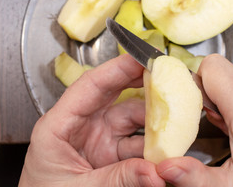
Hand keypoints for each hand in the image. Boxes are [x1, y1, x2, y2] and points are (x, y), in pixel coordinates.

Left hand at [19, 54, 164, 186]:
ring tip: (173, 120)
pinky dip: (153, 144)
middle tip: (165, 74)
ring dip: (153, 119)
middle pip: (113, 93)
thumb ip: (118, 179)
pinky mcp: (110, 152)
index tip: (141, 58)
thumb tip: (156, 172)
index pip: (89, 86)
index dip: (117, 69)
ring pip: (131, 118)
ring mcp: (98, 137)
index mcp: (59, 125)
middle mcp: (80, 125)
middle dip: (140, 81)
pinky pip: (137, 141)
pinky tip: (166, 146)